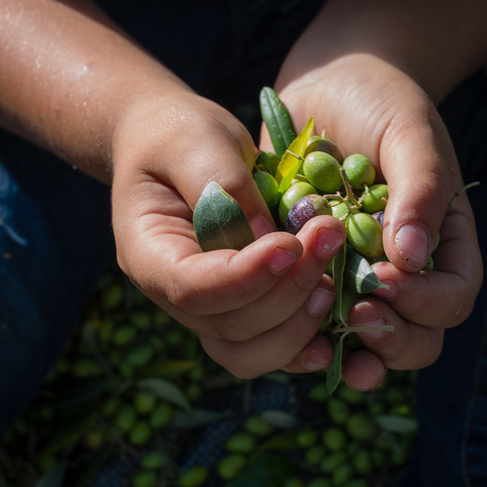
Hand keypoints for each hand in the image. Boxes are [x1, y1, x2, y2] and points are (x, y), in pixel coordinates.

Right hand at [110, 90, 347, 377]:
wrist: (172, 143)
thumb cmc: (177, 133)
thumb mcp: (195, 140)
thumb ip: (227, 185)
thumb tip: (270, 241)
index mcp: (149, 253)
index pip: (193, 288)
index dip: (245, 276)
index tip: (291, 243)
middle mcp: (174, 294)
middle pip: (229, 327)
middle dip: (287, 292)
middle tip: (330, 237)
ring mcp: (208, 308)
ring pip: (249, 352)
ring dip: (298, 326)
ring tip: (334, 282)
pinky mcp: (241, 306)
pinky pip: (269, 344)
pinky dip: (304, 342)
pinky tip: (338, 320)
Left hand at [262, 55, 482, 389]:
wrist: (328, 84)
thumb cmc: (381, 101)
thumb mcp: (410, 133)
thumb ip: (421, 190)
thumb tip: (413, 256)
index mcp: (442, 240)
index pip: (452, 295)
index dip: (425, 302)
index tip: (384, 279)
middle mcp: (404, 269)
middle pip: (417, 333)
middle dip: (392, 337)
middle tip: (356, 314)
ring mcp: (357, 274)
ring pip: (367, 340)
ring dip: (352, 351)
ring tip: (329, 342)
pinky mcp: (313, 271)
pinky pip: (315, 319)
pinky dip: (306, 333)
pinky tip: (287, 328)